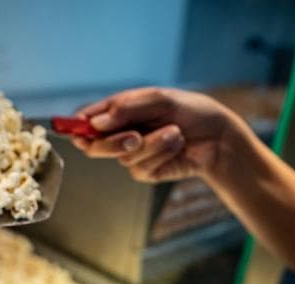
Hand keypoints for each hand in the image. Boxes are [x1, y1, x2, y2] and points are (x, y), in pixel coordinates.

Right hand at [72, 88, 245, 182]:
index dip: (75, 126)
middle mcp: (121, 133)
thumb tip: (97, 123)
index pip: (86, 120)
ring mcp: (132, 154)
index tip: (75, 129)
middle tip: (134, 137)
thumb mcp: (159, 100)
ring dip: (152, 144)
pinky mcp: (146, 171)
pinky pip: (140, 168)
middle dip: (112, 144)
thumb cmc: (191, 111)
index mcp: (119, 112)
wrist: (219, 136)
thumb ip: (126, 108)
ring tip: (175, 133)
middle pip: (93, 146)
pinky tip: (177, 144)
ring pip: (122, 157)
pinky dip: (161, 154)